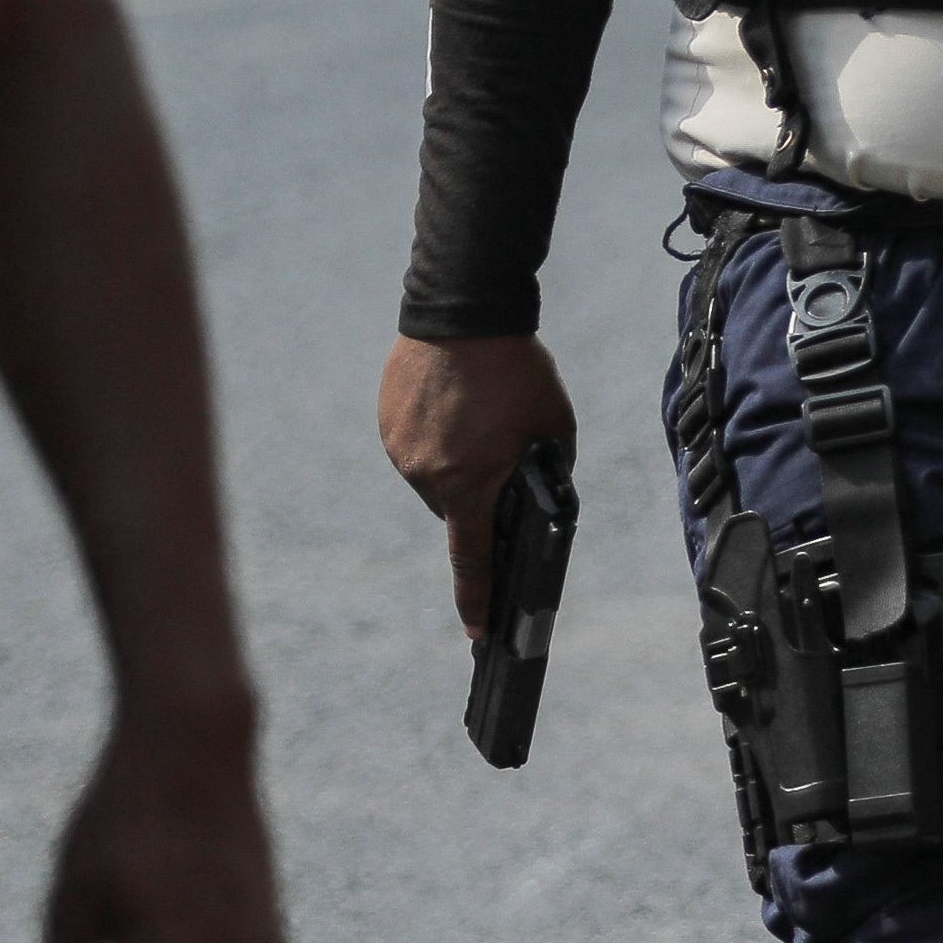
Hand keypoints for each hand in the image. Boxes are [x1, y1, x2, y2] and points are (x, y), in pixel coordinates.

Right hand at [381, 330, 575, 634]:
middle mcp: (428, 476)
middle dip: (478, 498)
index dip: (477, 600)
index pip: (473, 560)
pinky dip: (437, 438)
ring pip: (435, 479)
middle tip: (499, 460)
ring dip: (456, 464)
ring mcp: (402, 450)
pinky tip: (455, 407)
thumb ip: (544, 475)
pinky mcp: (388, 424)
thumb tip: (534, 503)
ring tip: (476, 419)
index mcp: (470, 484)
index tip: (477, 633)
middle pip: (456, 512)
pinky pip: (416, 449)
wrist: (463, 310)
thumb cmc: (518, 371)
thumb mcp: (553, 430)